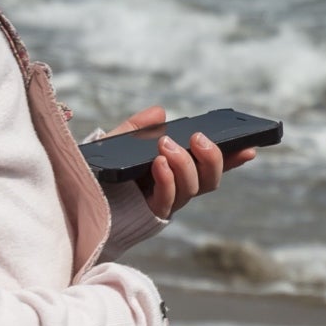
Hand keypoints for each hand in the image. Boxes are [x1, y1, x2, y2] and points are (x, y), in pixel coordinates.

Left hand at [106, 106, 256, 220]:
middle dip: (211, 158)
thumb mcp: (115, 144)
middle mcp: (175, 190)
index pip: (209, 166)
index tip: (250, 147)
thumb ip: (137, 128)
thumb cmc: (97, 173)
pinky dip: (167, 180)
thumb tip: (160, 112)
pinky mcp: (149, 213)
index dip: (232, 158)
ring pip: (192, 188)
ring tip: (166, 147)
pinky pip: (167, 199)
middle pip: (209, 180)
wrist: (75, 203)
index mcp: (174, 172)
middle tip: (198, 137)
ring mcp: (164, 202)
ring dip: (185, 164)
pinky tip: (159, 164)